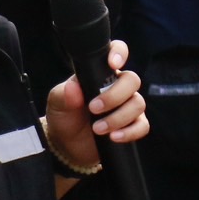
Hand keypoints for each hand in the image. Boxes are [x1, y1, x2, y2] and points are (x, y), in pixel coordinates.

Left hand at [45, 39, 148, 168]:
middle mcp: (118, 87)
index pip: (117, 53)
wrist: (67, 146)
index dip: (120, 53)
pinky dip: (129, 132)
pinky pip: (142, 126)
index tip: (113, 64)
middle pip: (132, 80)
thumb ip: (63, 94)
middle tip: (93, 108)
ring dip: (118, 117)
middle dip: (115, 95)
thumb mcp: (57, 104)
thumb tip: (73, 87)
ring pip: (138, 104)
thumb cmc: (64, 118)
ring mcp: (127, 106)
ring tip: (97, 128)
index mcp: (100, 74)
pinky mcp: (132, 126)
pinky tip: (114, 137)